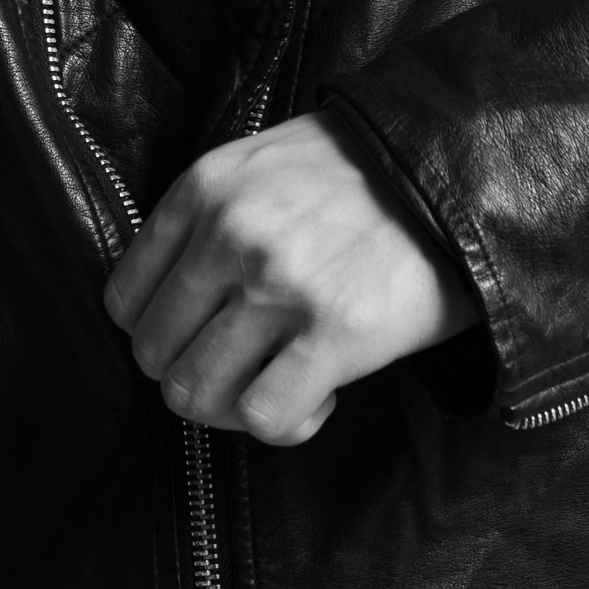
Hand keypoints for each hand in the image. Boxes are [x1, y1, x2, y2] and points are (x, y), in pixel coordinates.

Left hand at [105, 113, 478, 445]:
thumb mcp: (265, 164)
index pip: (124, 300)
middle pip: (154, 356)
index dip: (163, 335)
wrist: (464, 172)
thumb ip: (207, 219)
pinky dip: (286, 424)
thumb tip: (167, 302)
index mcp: (205, 188)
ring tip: (283, 382)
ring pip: (194, 393)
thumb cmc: (365, 176)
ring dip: (235, 406)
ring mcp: (279, 285)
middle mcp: (230, 233)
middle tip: (249, 368)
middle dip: (196, 377)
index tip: (205, 338)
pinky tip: (320, 396)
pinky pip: (263, 418)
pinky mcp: (335, 332)